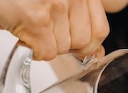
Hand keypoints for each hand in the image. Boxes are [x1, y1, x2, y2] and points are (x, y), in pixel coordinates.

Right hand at [0, 0, 127, 60]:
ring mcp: (56, 6)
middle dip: (63, 43)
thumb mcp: (60, 3)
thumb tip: (97, 53)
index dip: (87, 42)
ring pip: (63, 49)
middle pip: (83, 42)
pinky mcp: (37, 20)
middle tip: (47, 31)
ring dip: (46, 45)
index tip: (74, 41)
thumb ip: (82, 23)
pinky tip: (26, 35)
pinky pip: (47, 53)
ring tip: (34, 28)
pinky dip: (35, 51)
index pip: (101, 30)